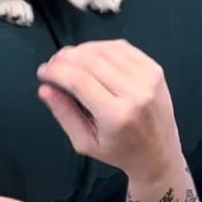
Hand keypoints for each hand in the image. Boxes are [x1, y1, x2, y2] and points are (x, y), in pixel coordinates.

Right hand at [36, 40, 184, 182]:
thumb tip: (44, 88)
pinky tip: (89, 55)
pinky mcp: (155, 70)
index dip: (55, 71)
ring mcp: (148, 78)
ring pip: (105, 50)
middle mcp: (135, 93)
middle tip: (51, 64)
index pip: (78, 81)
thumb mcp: (85, 142)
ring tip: (67, 59)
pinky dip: (101, 47)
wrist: (159, 154)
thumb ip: (64, 114)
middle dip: (64, 58)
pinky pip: (122, 48)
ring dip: (80, 50)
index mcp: (116, 116)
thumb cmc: (119, 152)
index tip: (42, 72)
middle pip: (90, 61)